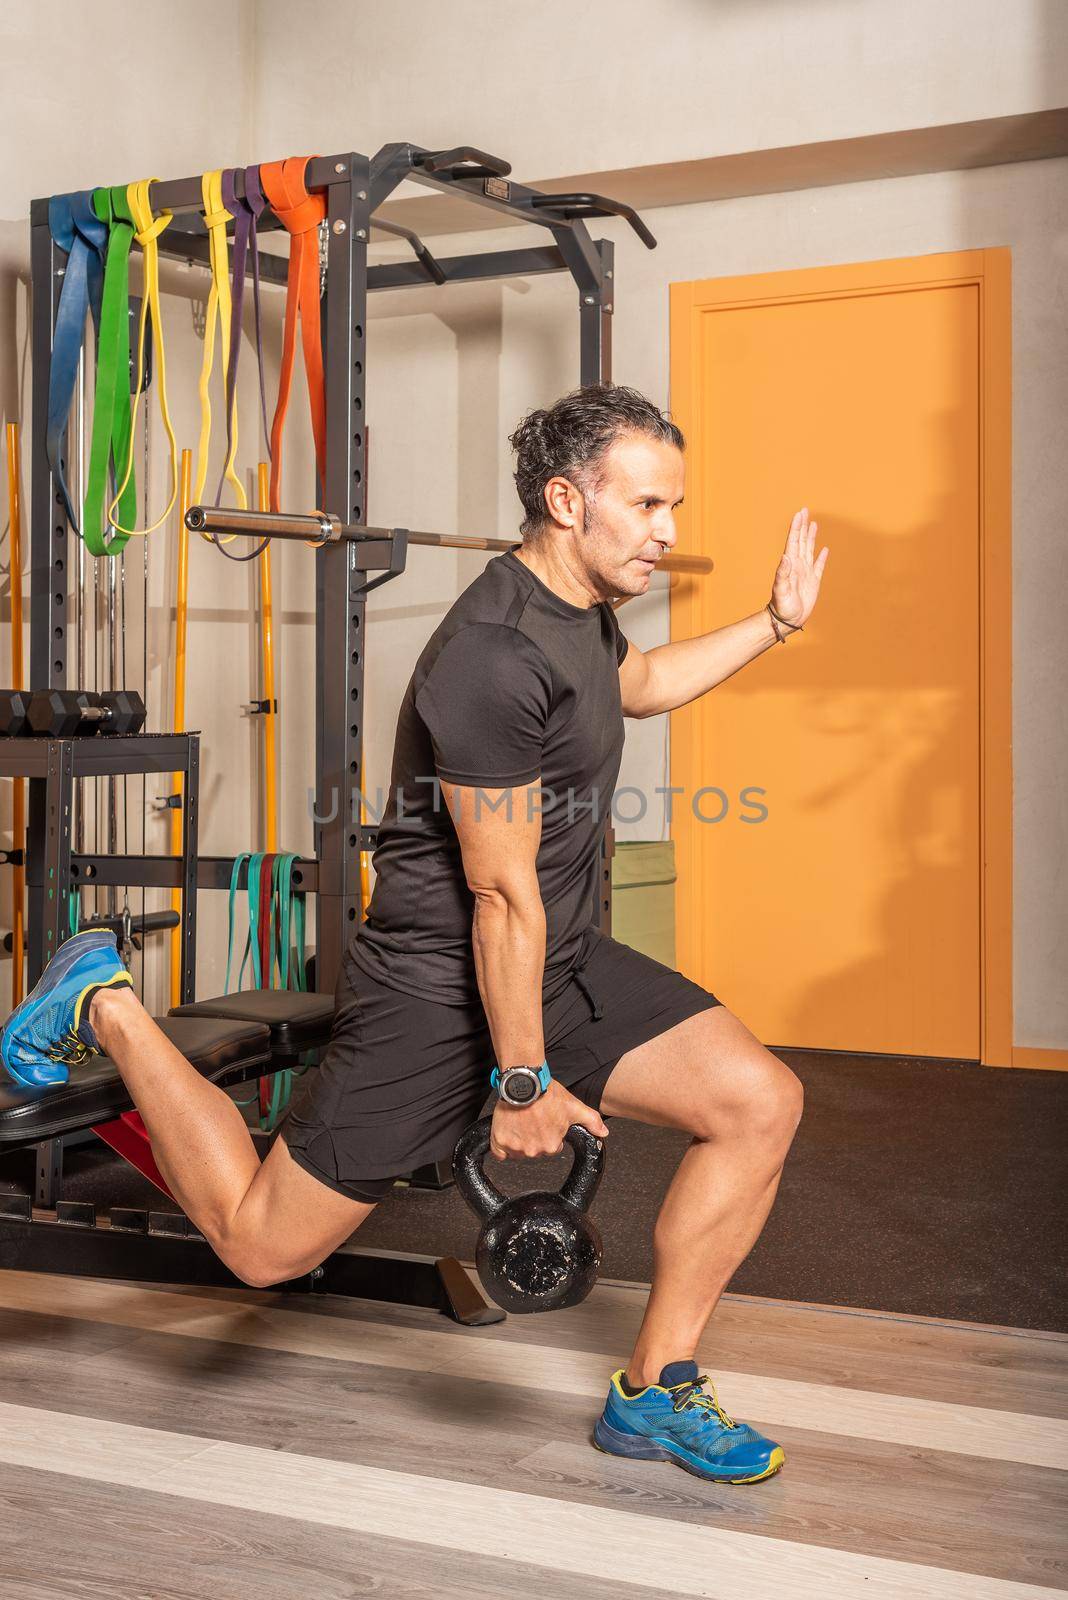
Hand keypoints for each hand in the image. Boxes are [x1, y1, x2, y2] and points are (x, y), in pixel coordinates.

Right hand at [489, 1080, 608, 1160]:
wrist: (525, 1082)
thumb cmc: (548, 1093)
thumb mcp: (574, 1106)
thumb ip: (591, 1121)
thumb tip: (603, 1133)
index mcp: (551, 1145)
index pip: (551, 1147)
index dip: (549, 1134)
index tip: (545, 1123)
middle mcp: (533, 1149)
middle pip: (533, 1150)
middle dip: (534, 1137)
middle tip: (533, 1120)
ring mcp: (515, 1145)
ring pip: (517, 1151)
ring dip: (519, 1140)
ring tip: (522, 1121)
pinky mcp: (500, 1140)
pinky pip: (499, 1152)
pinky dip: (502, 1146)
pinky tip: (508, 1132)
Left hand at [771, 507, 828, 628]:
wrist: (786, 620)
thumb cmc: (782, 607)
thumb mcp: (781, 590)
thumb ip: (782, 574)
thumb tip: (786, 557)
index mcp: (791, 565)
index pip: (794, 541)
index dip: (797, 527)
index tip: (799, 513)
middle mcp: (798, 565)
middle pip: (802, 541)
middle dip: (803, 526)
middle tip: (805, 510)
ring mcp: (806, 573)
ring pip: (809, 549)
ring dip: (811, 536)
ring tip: (813, 524)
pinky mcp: (813, 582)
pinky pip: (819, 566)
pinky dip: (822, 557)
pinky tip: (824, 549)